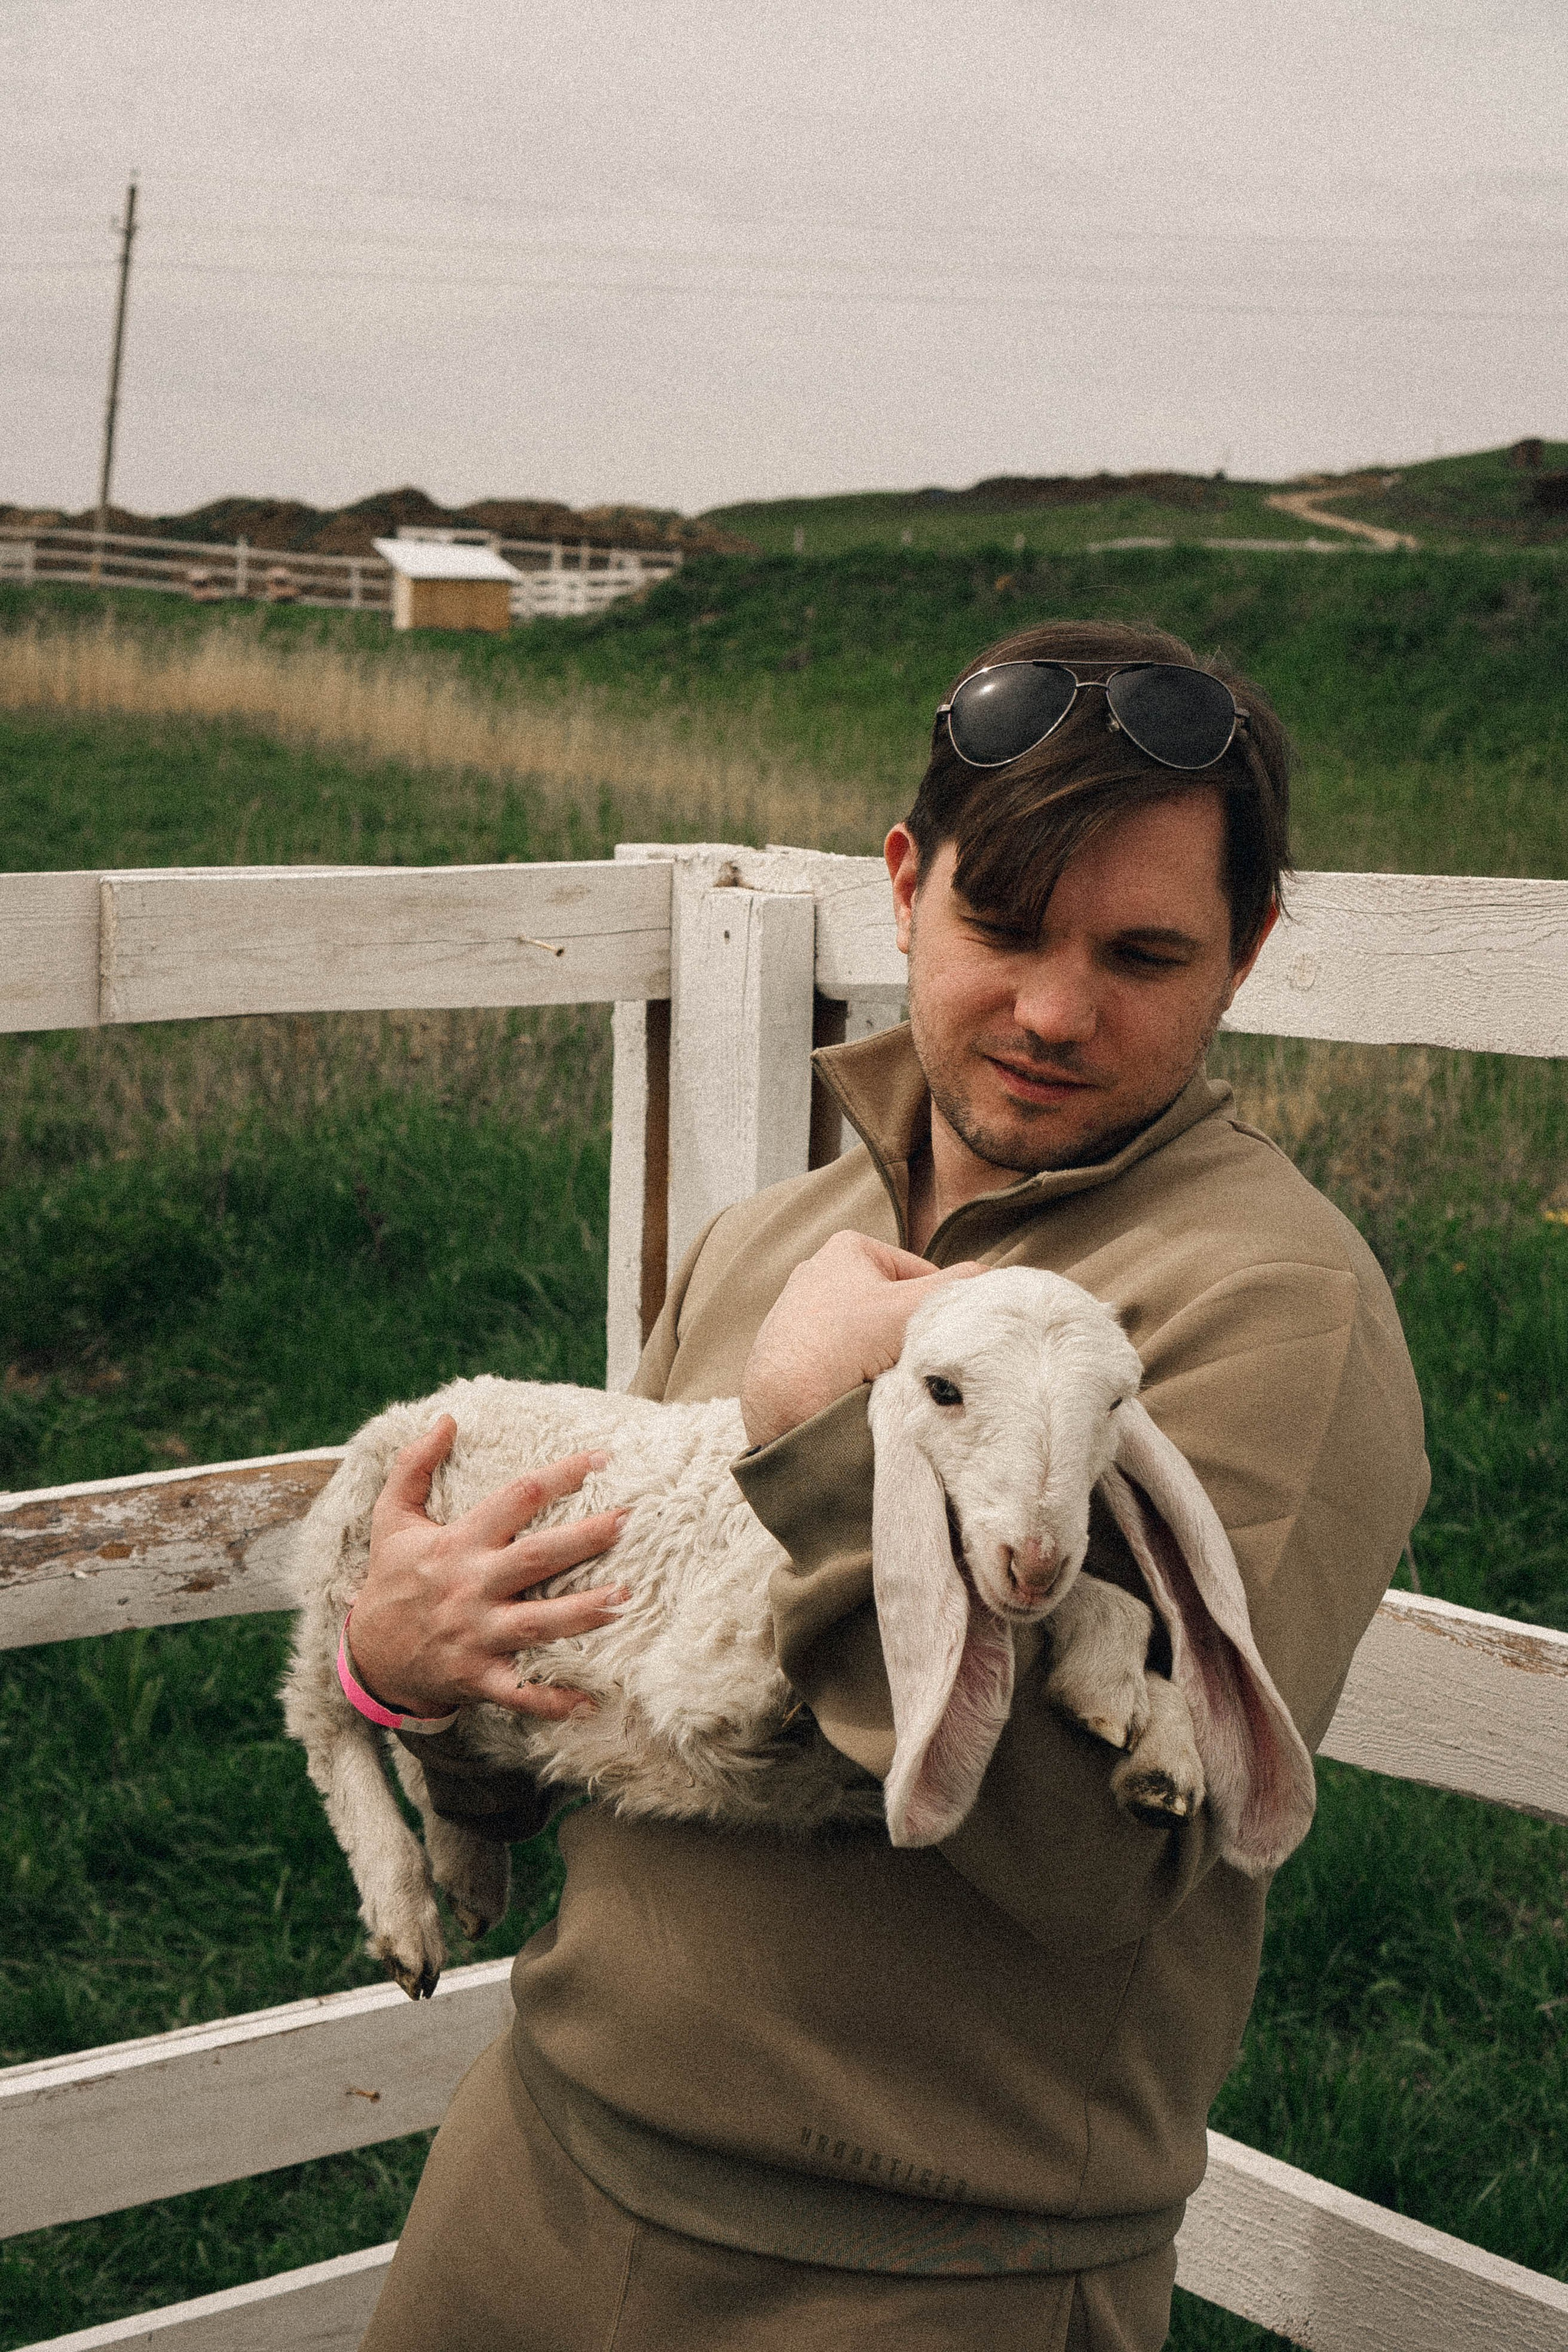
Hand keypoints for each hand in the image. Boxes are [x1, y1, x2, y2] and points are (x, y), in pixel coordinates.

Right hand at [346, 1417, 629, 1721]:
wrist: (368, 1655)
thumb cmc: (392, 1579)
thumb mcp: (392, 1518)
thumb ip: (414, 1465)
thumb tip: (446, 1418)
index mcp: (458, 1544)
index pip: (515, 1499)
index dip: (559, 1475)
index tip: (603, 1458)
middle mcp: (471, 1587)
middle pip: (535, 1558)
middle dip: (584, 1540)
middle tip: (628, 1521)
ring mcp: (476, 1635)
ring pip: (537, 1623)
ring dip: (583, 1613)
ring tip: (626, 1598)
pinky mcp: (477, 1677)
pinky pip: (520, 1691)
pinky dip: (553, 1701)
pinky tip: (592, 1701)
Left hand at [739, 1231, 983, 1448]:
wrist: (781, 1406)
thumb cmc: (840, 1347)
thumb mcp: (910, 1310)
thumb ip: (957, 1288)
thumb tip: (997, 1278)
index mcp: (848, 1247)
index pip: (921, 1275)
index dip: (936, 1310)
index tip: (935, 1339)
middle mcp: (819, 1271)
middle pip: (893, 1306)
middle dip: (906, 1334)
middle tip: (909, 1362)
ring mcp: (801, 1310)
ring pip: (870, 1334)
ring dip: (882, 1356)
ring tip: (878, 1379)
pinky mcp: (791, 1347)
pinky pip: (842, 1356)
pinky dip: (854, 1371)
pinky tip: (853, 1389)